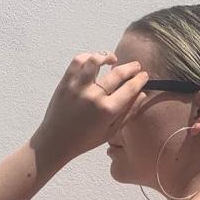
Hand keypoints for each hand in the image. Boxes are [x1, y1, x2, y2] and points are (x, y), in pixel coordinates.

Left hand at [31, 51, 148, 163]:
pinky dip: (88, 57)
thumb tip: (142, 94)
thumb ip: (128, 113)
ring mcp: (78, 87)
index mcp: (107, 110)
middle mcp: (94, 96)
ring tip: (112, 60)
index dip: (140, 80)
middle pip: (118, 73)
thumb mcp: (110, 131)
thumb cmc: (84, 140)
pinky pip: (78, 61)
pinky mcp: (65, 83)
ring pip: (96, 60)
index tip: (144, 76)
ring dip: (107, 57)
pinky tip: (93, 61)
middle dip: (131, 68)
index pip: (130, 88)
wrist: (55, 141)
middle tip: (136, 67)